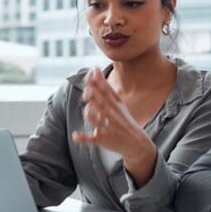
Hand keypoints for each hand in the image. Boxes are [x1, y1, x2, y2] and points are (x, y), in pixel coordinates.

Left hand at [72, 68, 157, 185]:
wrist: (135, 142)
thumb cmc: (122, 118)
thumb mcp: (117, 102)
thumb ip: (105, 86)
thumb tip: (94, 69)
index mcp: (114, 105)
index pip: (106, 91)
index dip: (99, 82)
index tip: (92, 72)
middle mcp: (111, 115)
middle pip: (101, 104)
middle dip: (94, 97)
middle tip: (87, 91)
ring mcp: (107, 127)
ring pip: (95, 121)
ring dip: (90, 115)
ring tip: (88, 111)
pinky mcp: (102, 139)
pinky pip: (91, 138)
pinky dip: (83, 138)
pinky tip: (75, 135)